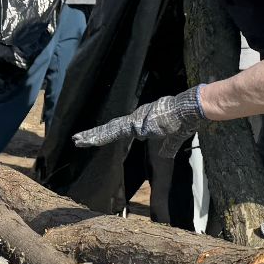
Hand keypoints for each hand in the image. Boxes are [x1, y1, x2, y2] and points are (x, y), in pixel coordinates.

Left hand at [73, 87, 204, 150]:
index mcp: (142, 121)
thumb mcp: (173, 139)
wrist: (187, 110)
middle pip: (110, 128)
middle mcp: (134, 118)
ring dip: (92, 135)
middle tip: (77, 139)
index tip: (94, 139)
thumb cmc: (183, 122)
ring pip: (108, 129)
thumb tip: (165, 153)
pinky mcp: (134, 124)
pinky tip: (89, 140)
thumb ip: (167, 147)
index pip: (120, 129)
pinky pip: (113, 132)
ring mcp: (133, 120)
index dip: (107, 134)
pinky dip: (100, 136)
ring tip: (77, 140)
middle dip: (94, 134)